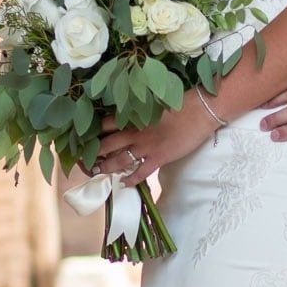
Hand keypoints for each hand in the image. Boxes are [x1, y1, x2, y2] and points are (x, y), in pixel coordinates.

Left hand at [95, 97, 211, 186]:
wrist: (200, 111)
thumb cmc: (180, 102)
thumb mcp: (154, 102)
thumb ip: (140, 110)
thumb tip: (132, 113)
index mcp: (133, 116)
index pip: (105, 124)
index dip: (94, 132)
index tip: (87, 138)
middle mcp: (135, 132)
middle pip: (107, 144)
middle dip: (95, 153)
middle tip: (86, 159)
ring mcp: (146, 147)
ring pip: (119, 160)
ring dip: (107, 167)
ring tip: (97, 172)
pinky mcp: (158, 158)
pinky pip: (140, 173)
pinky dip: (131, 180)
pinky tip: (124, 184)